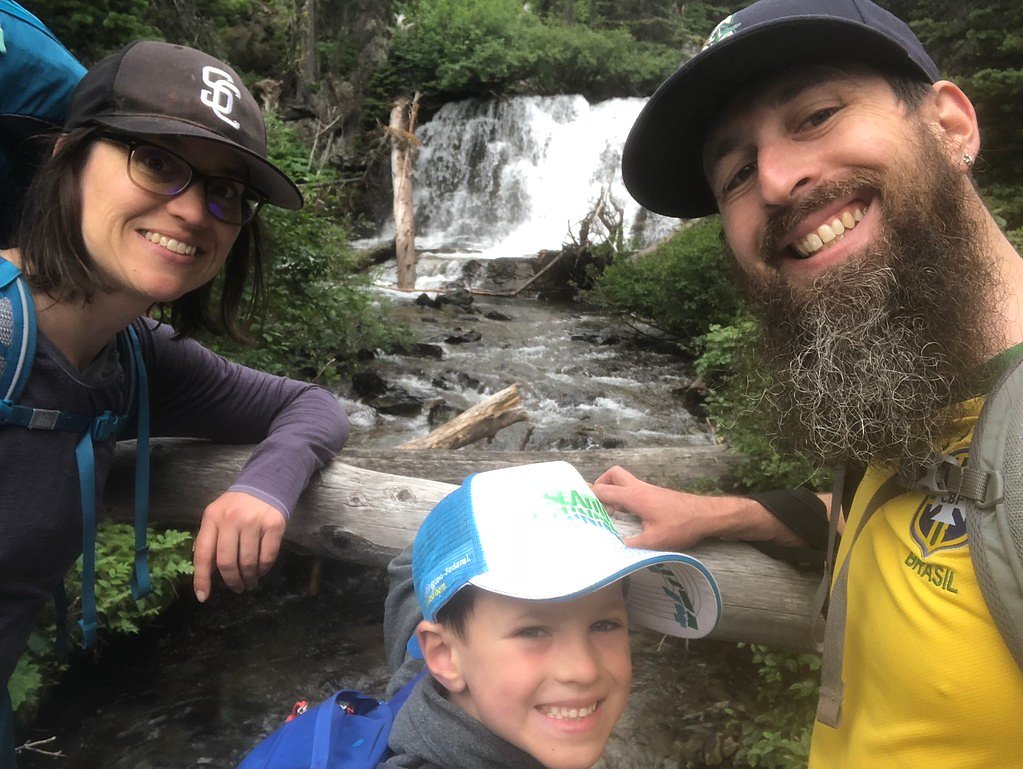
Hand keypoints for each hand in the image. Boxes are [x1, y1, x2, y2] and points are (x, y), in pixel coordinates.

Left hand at [192, 491, 285, 601]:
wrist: (267, 482)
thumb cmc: (238, 504)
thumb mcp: (218, 516)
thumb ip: (210, 539)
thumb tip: (206, 570)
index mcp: (212, 518)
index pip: (202, 553)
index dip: (202, 578)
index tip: (203, 597)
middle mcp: (231, 519)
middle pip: (227, 562)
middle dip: (232, 581)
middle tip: (237, 588)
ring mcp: (254, 522)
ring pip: (248, 562)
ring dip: (249, 578)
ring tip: (250, 583)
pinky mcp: (274, 525)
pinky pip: (267, 556)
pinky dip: (264, 569)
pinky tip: (262, 571)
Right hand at [592, 465, 709, 550]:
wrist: (707, 515)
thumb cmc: (681, 525)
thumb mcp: (654, 541)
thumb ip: (632, 545)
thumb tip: (613, 551)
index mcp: (634, 496)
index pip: (603, 490)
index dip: (588, 495)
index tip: (577, 504)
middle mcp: (639, 488)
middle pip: (613, 474)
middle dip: (601, 484)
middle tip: (596, 502)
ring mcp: (648, 490)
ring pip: (624, 481)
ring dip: (614, 491)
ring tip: (610, 512)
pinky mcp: (656, 495)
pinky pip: (634, 490)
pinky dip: (625, 497)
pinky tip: (628, 516)